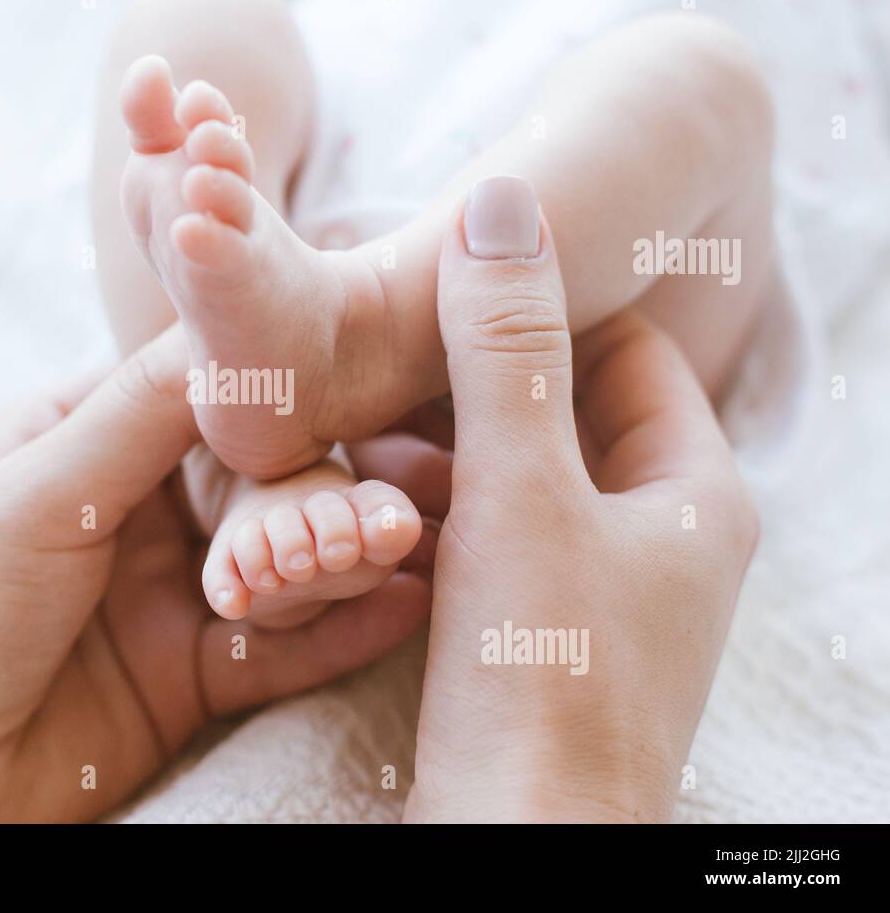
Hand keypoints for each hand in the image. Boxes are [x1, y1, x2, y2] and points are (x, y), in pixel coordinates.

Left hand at [0, 326, 433, 821]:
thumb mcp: (39, 488)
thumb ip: (145, 412)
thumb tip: (239, 320)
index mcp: (87, 442)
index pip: (210, 409)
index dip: (284, 408)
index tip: (363, 398)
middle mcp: (135, 513)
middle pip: (257, 489)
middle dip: (324, 496)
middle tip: (401, 500)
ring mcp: (164, 599)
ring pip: (277, 567)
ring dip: (342, 556)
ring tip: (413, 543)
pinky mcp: (185, 682)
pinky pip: (276, 651)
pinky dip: (338, 631)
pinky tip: (402, 606)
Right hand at [404, 177, 757, 821]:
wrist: (515, 851)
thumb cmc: (538, 678)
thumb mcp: (520, 492)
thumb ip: (506, 348)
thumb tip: (506, 200)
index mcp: (693, 490)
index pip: (621, 347)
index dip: (532, 311)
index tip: (436, 296)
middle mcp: (662, 537)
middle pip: (560, 414)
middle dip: (466, 395)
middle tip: (372, 389)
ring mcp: (602, 592)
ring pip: (515, 483)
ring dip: (438, 462)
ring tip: (356, 461)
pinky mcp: (544, 639)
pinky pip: (490, 546)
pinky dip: (435, 523)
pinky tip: (367, 521)